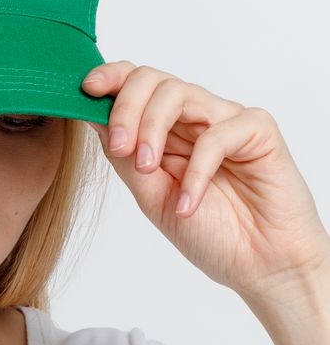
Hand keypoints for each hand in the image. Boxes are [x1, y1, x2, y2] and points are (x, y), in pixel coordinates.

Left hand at [81, 61, 329, 305]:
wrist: (259, 267)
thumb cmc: (210, 233)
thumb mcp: (151, 195)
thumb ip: (124, 156)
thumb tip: (88, 115)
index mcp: (167, 129)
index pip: (135, 84)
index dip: (110, 77)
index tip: (85, 90)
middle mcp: (194, 117)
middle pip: (152, 80)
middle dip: (126, 108)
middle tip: (120, 147)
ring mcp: (226, 120)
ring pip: (179, 93)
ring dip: (152, 128)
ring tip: (148, 168)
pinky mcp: (258, 131)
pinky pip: (219, 132)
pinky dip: (197, 168)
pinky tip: (190, 202)